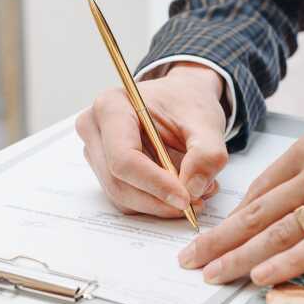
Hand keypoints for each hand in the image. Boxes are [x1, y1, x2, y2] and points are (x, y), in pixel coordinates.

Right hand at [76, 63, 228, 216]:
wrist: (182, 98)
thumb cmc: (187, 103)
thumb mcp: (207, 122)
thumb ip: (207, 154)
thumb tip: (193, 189)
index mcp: (111, 106)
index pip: (124, 158)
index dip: (155, 184)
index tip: (186, 198)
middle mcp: (95, 130)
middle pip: (119, 183)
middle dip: (158, 200)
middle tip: (195, 202)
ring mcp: (96, 153)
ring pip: (122, 196)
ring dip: (158, 205)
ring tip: (194, 192)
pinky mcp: (105, 171)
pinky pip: (126, 199)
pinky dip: (154, 203)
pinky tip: (178, 190)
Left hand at [178, 103, 303, 285]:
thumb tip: (288, 198)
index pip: (260, 189)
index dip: (232, 218)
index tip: (209, 236)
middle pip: (260, 212)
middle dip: (220, 238)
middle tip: (190, 259)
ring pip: (281, 231)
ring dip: (241, 256)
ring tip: (212, 274)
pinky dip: (287, 262)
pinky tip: (260, 275)